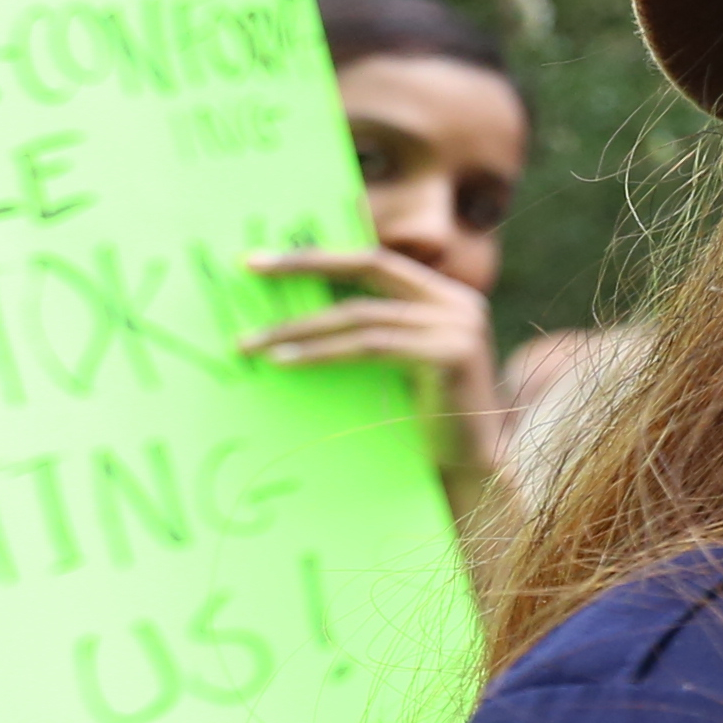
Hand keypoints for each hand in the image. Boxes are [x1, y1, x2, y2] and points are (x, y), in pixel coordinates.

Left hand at [246, 244, 500, 480]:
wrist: (472, 468)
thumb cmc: (424, 422)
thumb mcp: (398, 366)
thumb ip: (372, 333)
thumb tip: (298, 316)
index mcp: (446, 297)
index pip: (376, 261)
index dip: (321, 255)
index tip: (266, 258)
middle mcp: (458, 303)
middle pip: (370, 266)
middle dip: (305, 264)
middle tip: (252, 266)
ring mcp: (458, 328)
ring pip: (360, 314)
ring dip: (298, 326)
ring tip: (251, 342)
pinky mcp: (449, 356)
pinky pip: (369, 347)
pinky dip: (320, 353)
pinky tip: (283, 361)